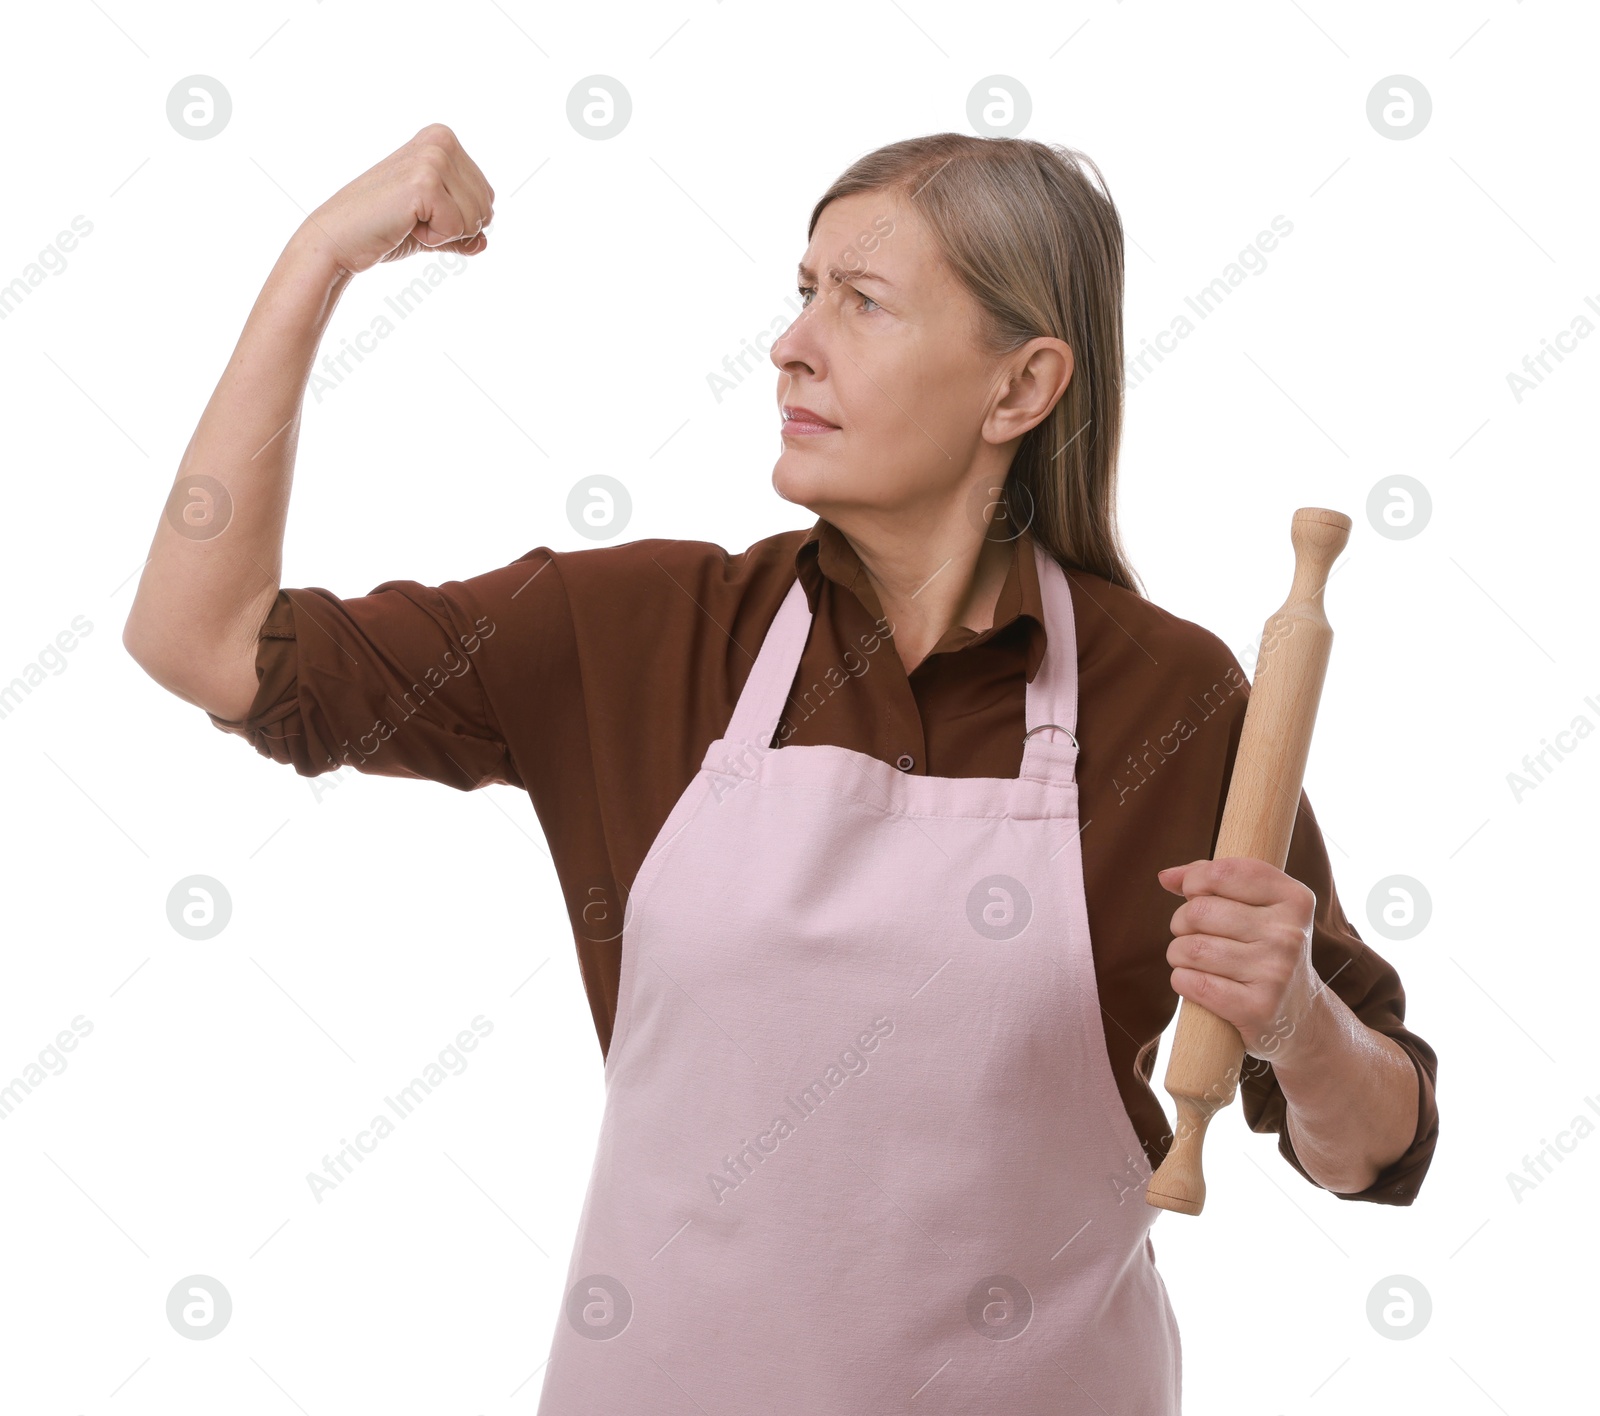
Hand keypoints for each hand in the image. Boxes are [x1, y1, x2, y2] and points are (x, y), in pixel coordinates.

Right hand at [297, 123, 495, 276]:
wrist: (339, 238)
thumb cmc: (383, 228)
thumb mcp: (432, 226)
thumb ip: (462, 232)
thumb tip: (484, 242)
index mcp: (444, 139)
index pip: (487, 197)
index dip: (459, 220)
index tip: (421, 211)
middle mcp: (441, 140)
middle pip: (486, 208)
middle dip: (455, 228)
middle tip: (413, 218)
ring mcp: (433, 158)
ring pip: (475, 219)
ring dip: (443, 234)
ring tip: (407, 219)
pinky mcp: (424, 182)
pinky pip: (458, 229)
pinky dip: (434, 239)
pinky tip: (404, 224)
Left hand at [1158, 856, 1318, 1062]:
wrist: (1299, 1018)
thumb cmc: (1265, 951)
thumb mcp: (1257, 908)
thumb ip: (1212, 881)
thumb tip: (1166, 877)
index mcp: (1294, 899)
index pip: (1224, 872)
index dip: (1195, 880)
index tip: (1194, 893)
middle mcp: (1289, 934)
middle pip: (1198, 911)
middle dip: (1182, 922)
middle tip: (1193, 935)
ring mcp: (1276, 972)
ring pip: (1190, 948)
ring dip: (1179, 954)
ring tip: (1195, 961)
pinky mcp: (1258, 1008)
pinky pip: (1193, 983)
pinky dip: (1182, 981)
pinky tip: (1197, 983)